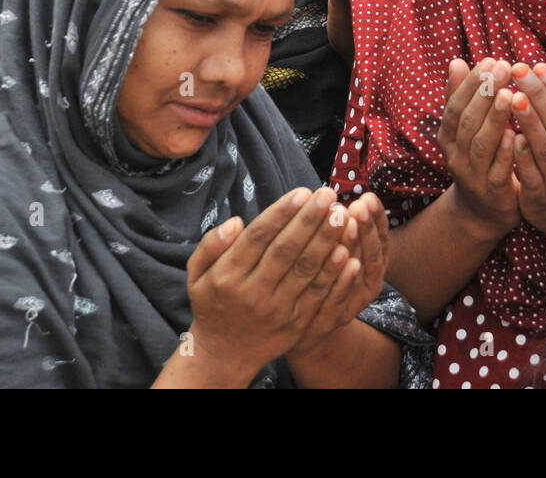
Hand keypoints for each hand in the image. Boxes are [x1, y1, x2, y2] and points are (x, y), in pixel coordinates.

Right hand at [184, 186, 355, 379]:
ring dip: (326, 241)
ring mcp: (277, 310)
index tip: (302, 192)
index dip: (281, 214)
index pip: (258, 238)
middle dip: (309, 221)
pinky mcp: (297, 323)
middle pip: (285, 251)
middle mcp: (253, 293)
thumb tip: (236, 222)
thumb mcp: (197, 273)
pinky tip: (349, 252)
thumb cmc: (214, 301)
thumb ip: (210, 245)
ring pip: (306, 271)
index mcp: (228, 276)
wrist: (227, 352)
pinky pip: (318, 296)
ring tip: (343, 215)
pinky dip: (335, 275)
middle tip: (328, 195)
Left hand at [289, 191, 390, 353]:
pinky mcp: (341, 315)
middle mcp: (370, 278)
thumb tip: (328, 195)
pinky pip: (346, 295)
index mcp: (371, 260)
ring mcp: (358, 298)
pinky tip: (346, 258)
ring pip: (366, 269)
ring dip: (361, 244)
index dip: (376, 217)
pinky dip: (347, 278)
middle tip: (360, 205)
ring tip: (352, 222)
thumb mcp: (330, 248)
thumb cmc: (317, 275)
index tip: (368, 197)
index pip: (380, 234)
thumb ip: (333, 227)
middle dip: (369, 226)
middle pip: (376, 249)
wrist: (302, 323)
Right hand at [438, 58, 521, 236]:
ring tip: (510, 95)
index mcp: (448, 137)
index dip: (471, 83)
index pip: (455, 105)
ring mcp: (472, 176)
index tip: (491, 60)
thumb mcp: (466, 128)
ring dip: (494, 119)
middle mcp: (455, 156)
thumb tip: (455, 61)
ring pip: (480, 145)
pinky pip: (497, 172)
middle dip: (484, 93)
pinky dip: (505, 153)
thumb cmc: (479, 159)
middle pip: (466, 122)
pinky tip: (516, 133)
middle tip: (504, 68)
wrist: (483, 211)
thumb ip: (461, 97)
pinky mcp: (492, 193)